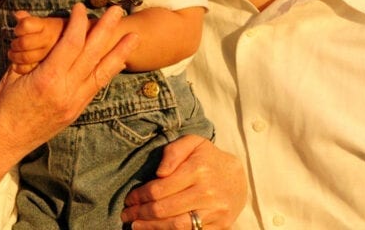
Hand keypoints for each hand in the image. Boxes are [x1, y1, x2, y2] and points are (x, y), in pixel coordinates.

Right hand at [0, 4, 137, 156]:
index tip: (80, 7)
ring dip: (119, 53)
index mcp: (48, 80)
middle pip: (92, 55)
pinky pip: (96, 88)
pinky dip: (108, 72)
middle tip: (117, 10)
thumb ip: (25, 49)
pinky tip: (119, 62)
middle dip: (106, 30)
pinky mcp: (75, 112)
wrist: (1, 144)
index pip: (71, 44)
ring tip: (134, 37)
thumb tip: (25, 20)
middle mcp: (66, 92)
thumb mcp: (10, 75)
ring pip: (101, 74)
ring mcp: (74, 104)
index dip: (78, 22)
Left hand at [8, 11, 65, 73]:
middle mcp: (49, 40)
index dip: (18, 28)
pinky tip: (17, 64)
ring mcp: (48, 55)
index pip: (26, 25)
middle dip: (15, 44)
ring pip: (25, 57)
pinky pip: (28, 69)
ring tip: (14, 53)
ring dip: (15, 56)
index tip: (18, 30)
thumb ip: (28, 19)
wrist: (70, 44)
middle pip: (24, 43)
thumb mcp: (42, 22)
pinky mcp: (46, 67)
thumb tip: (17, 14)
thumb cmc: (52, 32)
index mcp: (47, 26)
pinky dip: (18, 67)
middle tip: (14, 44)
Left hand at [121, 135, 245, 228]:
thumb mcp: (193, 143)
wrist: (238, 177)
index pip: (159, 188)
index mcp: (198, 169)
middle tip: (127, 215)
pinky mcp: (220, 225)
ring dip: (152, 228)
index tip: (129, 199)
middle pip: (164, 209)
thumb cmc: (208, 158)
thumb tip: (159, 172)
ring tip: (136, 226)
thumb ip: (173, 152)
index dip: (139, 196)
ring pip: (176, 226)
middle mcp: (207, 192)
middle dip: (140, 213)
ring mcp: (215, 211)